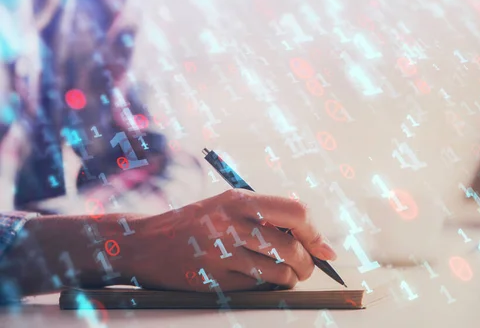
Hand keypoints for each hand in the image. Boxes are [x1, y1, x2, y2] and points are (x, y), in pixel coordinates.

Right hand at [122, 189, 336, 291]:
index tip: (324, 249)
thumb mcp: (227, 206)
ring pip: (279, 274)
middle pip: (292, 248)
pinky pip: (257, 289)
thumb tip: (314, 241)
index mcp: (238, 200)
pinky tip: (257, 280)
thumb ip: (266, 218)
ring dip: (289, 279)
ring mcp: (220, 254)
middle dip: (307, 264)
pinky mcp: (213, 281)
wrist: (144, 243)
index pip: (295, 212)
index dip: (315, 233)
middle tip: (305, 268)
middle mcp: (231, 224)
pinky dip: (266, 288)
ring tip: (283, 275)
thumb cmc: (195, 223)